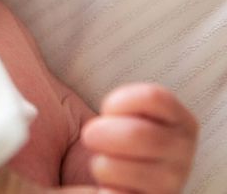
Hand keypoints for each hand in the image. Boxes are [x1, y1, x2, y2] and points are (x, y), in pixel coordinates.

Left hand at [81, 83, 197, 193]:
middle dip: (104, 133)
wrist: (126, 186)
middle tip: (89, 134)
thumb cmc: (121, 142)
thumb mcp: (129, 115)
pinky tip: (104, 188)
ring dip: (103, 165)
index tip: (106, 107)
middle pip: (141, 135)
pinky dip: (106, 192)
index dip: (122, 101)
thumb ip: (121, 100)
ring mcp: (172, 184)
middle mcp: (184, 154)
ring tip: (101, 163)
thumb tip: (41, 47)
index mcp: (182, 121)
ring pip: (127, 171)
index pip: (156, 99)